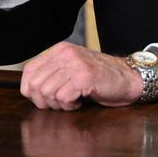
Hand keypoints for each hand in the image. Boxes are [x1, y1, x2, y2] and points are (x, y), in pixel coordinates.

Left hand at [20, 42, 140, 110]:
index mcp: (59, 50)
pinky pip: (63, 98)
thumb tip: (28, 90)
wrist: (128, 78)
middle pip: (36, 85)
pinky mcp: (85, 76)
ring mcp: (76, 64)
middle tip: (60, 103)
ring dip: (58, 104)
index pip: (29, 71)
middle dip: (45, 101)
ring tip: (72, 101)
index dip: (30, 91)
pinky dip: (70, 106)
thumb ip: (52, 74)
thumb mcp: (71, 69)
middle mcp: (66, 53)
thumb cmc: (99, 78)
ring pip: (47, 92)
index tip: (44, 99)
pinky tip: (79, 101)